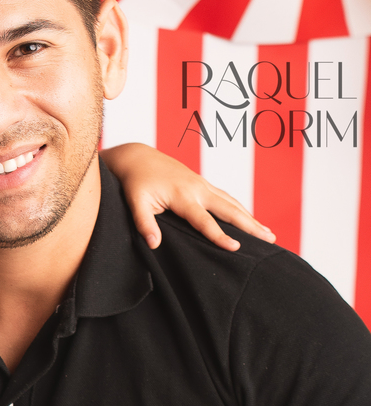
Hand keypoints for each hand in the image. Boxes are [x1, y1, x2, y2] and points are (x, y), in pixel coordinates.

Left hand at [106, 142, 274, 252]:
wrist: (137, 157)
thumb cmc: (135, 182)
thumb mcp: (135, 203)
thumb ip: (144, 223)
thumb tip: (154, 244)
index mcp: (182, 195)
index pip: (204, 221)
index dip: (219, 235)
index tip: (236, 248)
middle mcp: (198, 188)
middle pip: (229, 209)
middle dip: (250, 225)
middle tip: (270, 240)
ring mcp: (202, 185)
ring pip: (232, 202)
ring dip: (251, 218)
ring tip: (269, 234)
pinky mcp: (202, 184)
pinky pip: (226, 198)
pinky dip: (241, 209)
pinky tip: (250, 220)